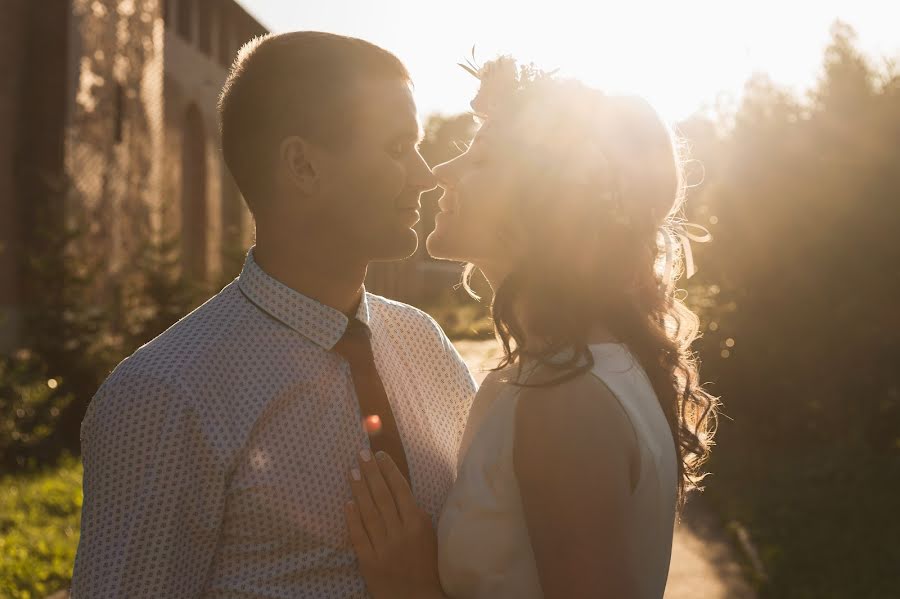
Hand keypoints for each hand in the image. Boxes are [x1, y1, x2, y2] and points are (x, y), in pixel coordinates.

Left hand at [346, 449, 445, 598]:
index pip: (401, 490)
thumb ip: (416, 515)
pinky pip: (358, 535)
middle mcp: (400, 532)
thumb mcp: (429, 536)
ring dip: (359, 490)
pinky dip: (352, 518)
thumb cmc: (427, 566)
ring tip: (352, 471)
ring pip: (368, 512)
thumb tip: (402, 493)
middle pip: (382, 496)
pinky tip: (347, 503)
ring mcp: (383, 547)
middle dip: (371, 472)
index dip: (389, 471)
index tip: (380, 455)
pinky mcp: (369, 561)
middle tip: (361, 454)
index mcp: (417, 524)